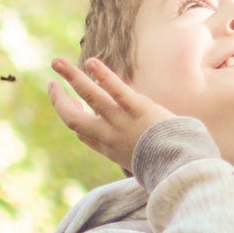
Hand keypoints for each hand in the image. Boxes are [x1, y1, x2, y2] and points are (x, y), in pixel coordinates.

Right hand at [49, 56, 177, 172]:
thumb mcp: (142, 163)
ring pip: (90, 97)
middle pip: (74, 118)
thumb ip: (133, 150)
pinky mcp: (139, 110)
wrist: (182, 169)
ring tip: (56, 62)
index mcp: (109, 149)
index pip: (81, 132)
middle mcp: (110, 136)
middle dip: (58, 100)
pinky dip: (103, 76)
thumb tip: (134, 145)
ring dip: (71, 78)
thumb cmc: (167, 167)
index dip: (72, 116)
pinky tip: (91, 63)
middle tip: (51, 84)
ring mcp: (123, 122)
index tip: (69, 102)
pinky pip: (117, 91)